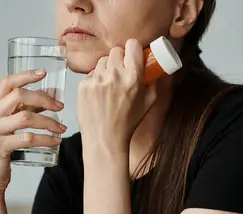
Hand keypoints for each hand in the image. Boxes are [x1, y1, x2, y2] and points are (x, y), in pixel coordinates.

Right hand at [0, 70, 66, 195]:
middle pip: (18, 96)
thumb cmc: (2, 149)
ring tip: (62, 128)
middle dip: (43, 98)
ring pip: (26, 117)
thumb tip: (50, 98)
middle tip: (61, 106)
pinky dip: (46, 139)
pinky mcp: (0, 147)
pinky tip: (56, 141)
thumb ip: (26, 111)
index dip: (25, 75)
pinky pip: (28, 139)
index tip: (44, 72)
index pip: (7, 82)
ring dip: (48, 121)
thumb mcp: (10, 126)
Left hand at [78, 39, 156, 158]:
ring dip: (107, 68)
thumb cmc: (127, 124)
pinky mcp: (84, 85)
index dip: (133, 49)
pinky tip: (100, 94)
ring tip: (110, 85)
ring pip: (102, 61)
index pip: (132, 45)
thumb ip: (155, 83)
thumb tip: (158, 70)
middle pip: (116, 51)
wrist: (105, 139)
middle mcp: (114, 75)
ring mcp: (97, 79)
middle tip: (122, 71)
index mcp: (133, 77)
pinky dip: (96, 80)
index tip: (133, 54)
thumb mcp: (148, 104)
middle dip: (120, 59)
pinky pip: (91, 73)